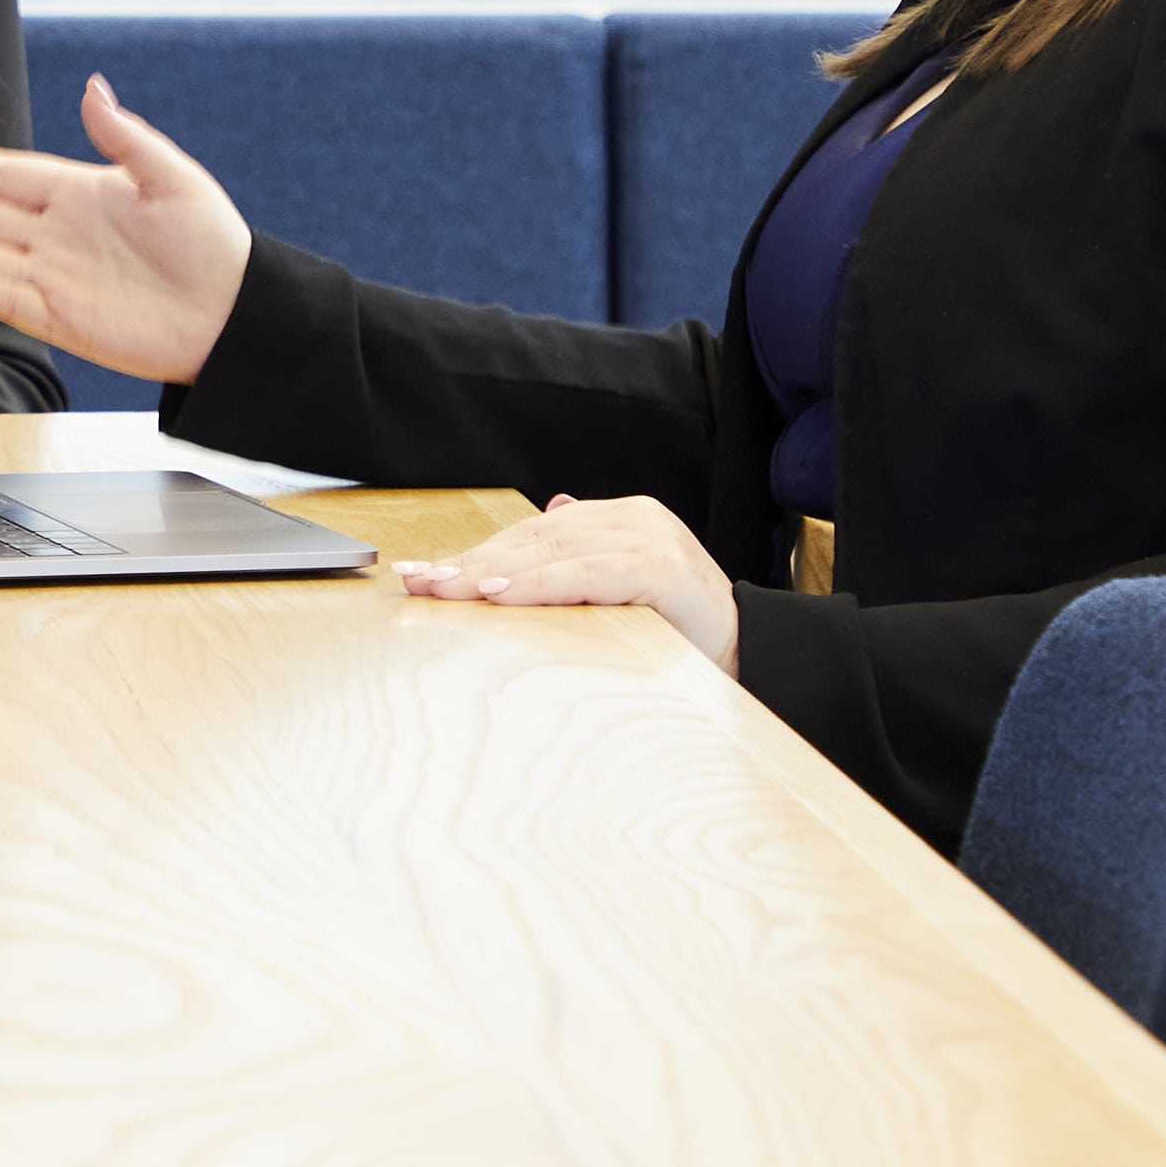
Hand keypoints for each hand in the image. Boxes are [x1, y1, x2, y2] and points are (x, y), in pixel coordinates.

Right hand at [0, 74, 253, 383]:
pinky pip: (4, 296)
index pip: (0, 175)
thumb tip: (92, 87)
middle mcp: (56, 234)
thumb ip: (125, 137)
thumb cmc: (213, 244)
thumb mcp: (172, 177)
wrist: (235, 316)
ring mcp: (54, 276)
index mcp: (77, 193)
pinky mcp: (61, 319)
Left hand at [399, 494, 739, 672]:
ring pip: (554, 551)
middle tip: (418, 582)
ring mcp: (650, 537)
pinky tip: (500, 593)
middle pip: (533, 538)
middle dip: (470, 563)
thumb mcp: (619, 594)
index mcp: (620, 518)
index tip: (423, 574)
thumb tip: (551, 512)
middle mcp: (635, 517)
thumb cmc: (676, 632)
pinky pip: (586, 573)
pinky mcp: (661, 566)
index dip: (477, 554)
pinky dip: (540, 584)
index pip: (532, 533)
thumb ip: (584, 560)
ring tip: (446, 588)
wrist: (747, 654)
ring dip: (493, 571)